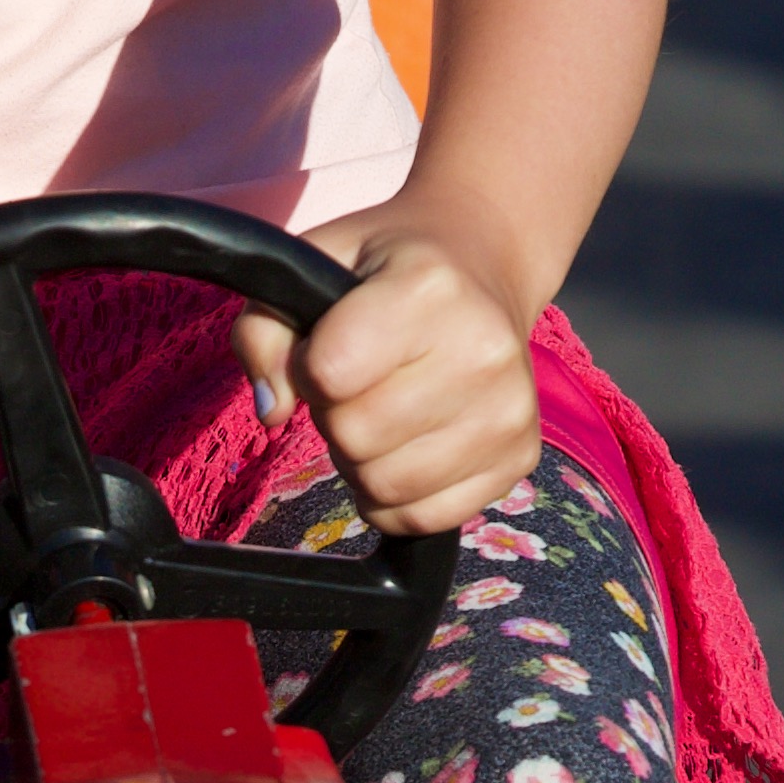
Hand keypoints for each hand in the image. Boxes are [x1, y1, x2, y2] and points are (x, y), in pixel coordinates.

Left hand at [234, 197, 539, 534]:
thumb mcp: (315, 265)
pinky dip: (396, 497)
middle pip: (355, 436)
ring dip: (364, 460)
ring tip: (386, 411)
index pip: (329, 373)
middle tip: (362, 382)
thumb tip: (270, 410)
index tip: (329, 346)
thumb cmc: (386, 270)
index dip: (309, 367)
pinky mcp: (519, 458)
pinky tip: (408, 448)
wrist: (483, 267)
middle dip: (337, 416)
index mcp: (430, 288)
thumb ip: (264, 330)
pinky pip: (422, 517)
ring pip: (384, 486)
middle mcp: (483, 350)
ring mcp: (509, 412)